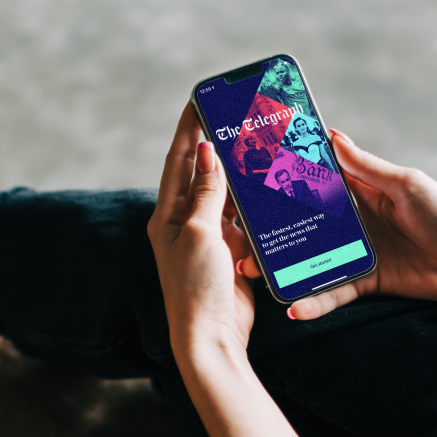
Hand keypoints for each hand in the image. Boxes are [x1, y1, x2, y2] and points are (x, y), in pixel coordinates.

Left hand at [148, 101, 255, 351]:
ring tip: (258, 146)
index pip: (178, 160)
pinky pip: (243, 220)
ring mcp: (209, 238)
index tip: (200, 99)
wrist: (212, 338)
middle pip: (202, 174)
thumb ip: (205, 192)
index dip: (188, 128)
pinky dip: (254, 205)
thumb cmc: (196, 288)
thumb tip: (204, 150)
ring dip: (240, 175)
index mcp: (168, 215)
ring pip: (226, 196)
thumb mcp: (200, 233)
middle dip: (218, 146)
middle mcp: (186, 223)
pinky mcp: (231, 253)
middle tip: (237, 117)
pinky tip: (268, 188)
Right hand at [240, 129, 436, 319]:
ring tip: (252, 273)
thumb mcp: (408, 185)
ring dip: (281, 267)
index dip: (287, 176)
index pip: (317, 179)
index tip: (253, 173)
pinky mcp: (366, 281)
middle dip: (271, 228)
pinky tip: (293, 309)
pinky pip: (333, 292)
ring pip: (310, 258)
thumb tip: (331, 137)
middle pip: (303, 222)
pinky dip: (314, 302)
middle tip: (237, 232)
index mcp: (362, 190)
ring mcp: (357, 252)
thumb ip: (368, 168)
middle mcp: (354, 221)